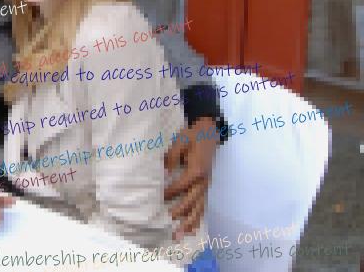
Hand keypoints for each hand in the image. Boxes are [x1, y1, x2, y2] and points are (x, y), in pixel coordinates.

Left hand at [164, 117, 217, 240]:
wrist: (209, 131)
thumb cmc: (192, 135)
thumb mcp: (180, 140)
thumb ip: (172, 156)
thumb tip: (163, 171)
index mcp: (196, 169)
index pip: (181, 186)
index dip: (169, 193)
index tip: (158, 198)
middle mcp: (203, 180)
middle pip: (192, 202)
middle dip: (180, 214)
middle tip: (168, 225)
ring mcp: (206, 185)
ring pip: (199, 208)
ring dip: (190, 223)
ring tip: (180, 236)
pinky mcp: (205, 186)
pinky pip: (203, 206)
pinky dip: (198, 219)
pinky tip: (192, 230)